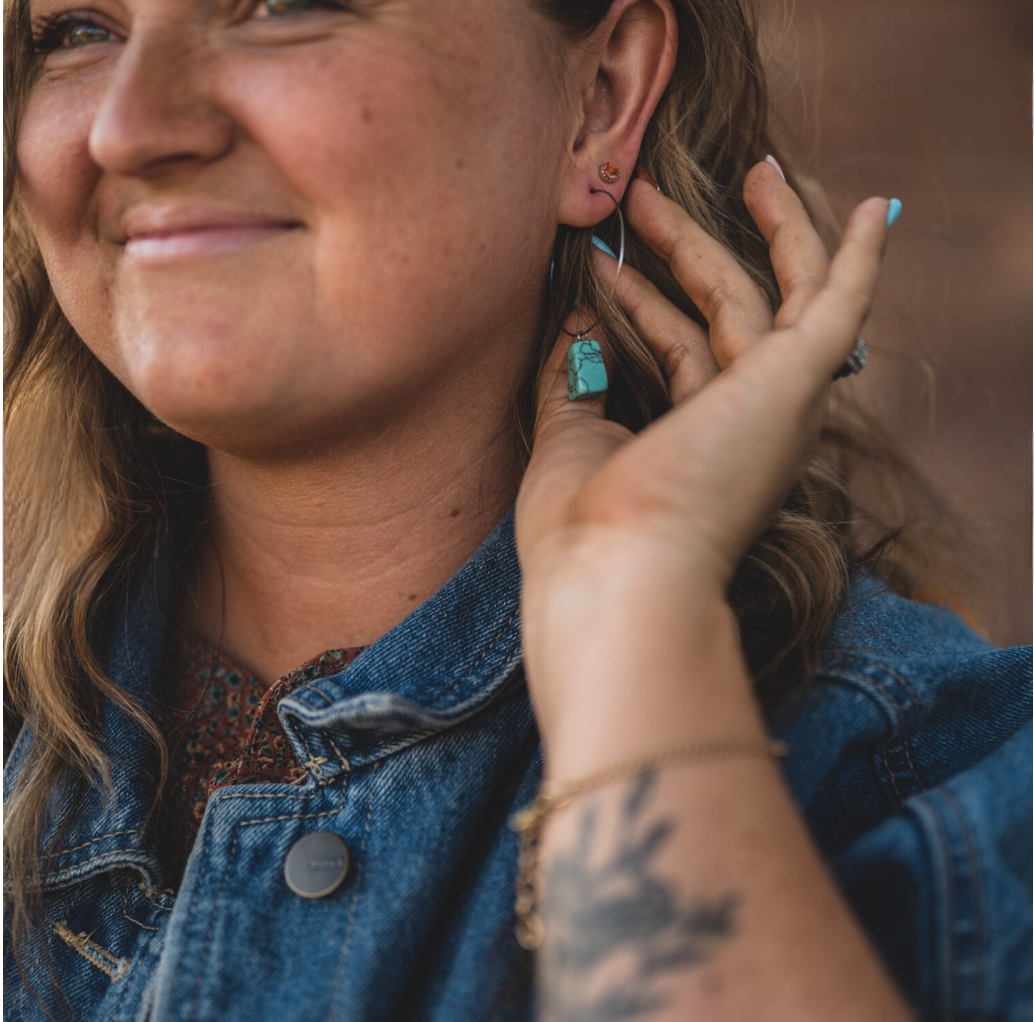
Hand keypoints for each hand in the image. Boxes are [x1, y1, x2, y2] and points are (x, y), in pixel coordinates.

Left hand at [515, 161, 892, 743]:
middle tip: (640, 198)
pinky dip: (858, 256)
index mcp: (700, 442)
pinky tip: (875, 208)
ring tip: (666, 184)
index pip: (681, 351)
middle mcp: (749, 423)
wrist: (620, 573)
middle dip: (682, 249)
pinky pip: (839, 305)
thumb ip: (574, 374)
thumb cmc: (586, 530)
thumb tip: (579, 314)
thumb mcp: (567, 436)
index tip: (601, 263)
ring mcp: (776, 402)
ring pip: (768, 295)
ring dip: (725, 232)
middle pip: (725, 313)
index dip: (640, 301)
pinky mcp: (796, 380)